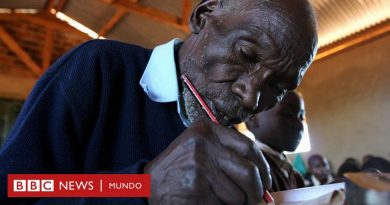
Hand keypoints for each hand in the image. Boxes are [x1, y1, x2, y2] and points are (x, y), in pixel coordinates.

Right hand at [144, 118, 270, 204]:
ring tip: (218, 198)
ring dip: (235, 203)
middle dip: (257, 192)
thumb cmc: (181, 168)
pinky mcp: (196, 189)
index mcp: (207, 129)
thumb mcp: (201, 148)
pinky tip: (206, 202)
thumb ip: (228, 152)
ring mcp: (199, 166)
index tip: (266, 181)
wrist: (149, 186)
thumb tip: (264, 174)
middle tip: (254, 199)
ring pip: (238, 194)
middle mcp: (203, 144)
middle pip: (249, 172)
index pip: (249, 148)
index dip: (263, 168)